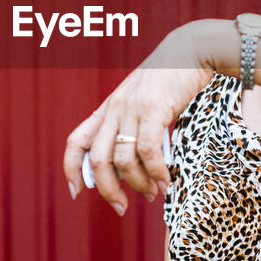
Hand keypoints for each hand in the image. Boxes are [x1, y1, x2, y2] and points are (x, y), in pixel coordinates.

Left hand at [63, 21, 215, 215]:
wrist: (189, 51)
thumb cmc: (168, 81)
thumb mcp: (140, 103)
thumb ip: (131, 129)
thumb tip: (131, 169)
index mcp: (107, 110)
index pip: (76, 141)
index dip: (71, 169)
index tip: (76, 192)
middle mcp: (114, 110)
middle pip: (98, 160)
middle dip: (108, 191)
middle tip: (121, 208)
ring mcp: (132, 109)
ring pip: (123, 160)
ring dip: (139, 184)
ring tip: (154, 192)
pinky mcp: (154, 109)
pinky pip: (147, 150)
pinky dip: (156, 172)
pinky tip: (166, 181)